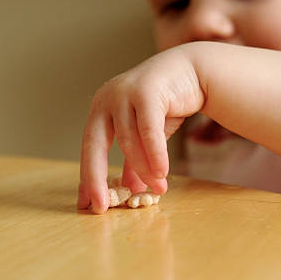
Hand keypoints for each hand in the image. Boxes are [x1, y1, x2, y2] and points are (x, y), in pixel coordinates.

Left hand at [78, 45, 204, 213]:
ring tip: (158, 189)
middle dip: (96, 179)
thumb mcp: (145, 136)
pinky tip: (162, 173)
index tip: (89, 206)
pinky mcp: (146, 91)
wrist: (191, 72)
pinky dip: (154, 154)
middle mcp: (106, 100)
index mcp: (100, 112)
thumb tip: (132, 192)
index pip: (89, 150)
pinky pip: (148, 129)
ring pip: (127, 140)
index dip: (89, 179)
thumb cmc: (164, 104)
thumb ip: (136, 161)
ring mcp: (124, 92)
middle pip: (94, 145)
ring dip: (143, 169)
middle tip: (103, 207)